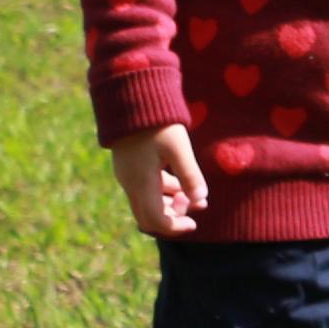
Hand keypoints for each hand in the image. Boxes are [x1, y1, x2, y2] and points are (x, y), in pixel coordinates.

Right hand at [110, 122, 207, 237]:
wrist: (132, 100)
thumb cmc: (158, 124)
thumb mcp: (179, 148)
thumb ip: (190, 175)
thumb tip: (202, 199)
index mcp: (141, 183)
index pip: (156, 220)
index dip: (175, 227)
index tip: (195, 224)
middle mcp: (130, 184)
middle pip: (148, 217)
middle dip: (172, 217)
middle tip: (194, 205)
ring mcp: (127, 175)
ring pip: (146, 202)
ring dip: (169, 203)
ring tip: (191, 191)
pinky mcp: (128, 166)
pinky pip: (144, 189)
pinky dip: (161, 191)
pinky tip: (179, 180)